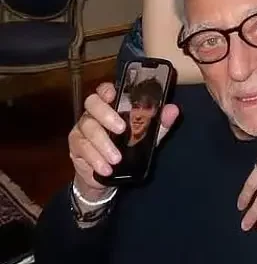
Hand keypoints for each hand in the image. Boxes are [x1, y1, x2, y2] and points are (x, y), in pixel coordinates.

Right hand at [69, 82, 178, 198]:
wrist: (110, 174)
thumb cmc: (129, 147)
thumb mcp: (148, 135)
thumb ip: (159, 123)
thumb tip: (173, 110)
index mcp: (112, 105)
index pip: (105, 89)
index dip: (107, 89)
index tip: (114, 94)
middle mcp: (94, 113)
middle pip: (92, 104)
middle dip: (106, 115)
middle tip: (121, 129)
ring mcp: (83, 129)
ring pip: (87, 128)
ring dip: (103, 144)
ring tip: (117, 158)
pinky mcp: (76, 147)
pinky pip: (82, 149)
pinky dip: (95, 159)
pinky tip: (106, 168)